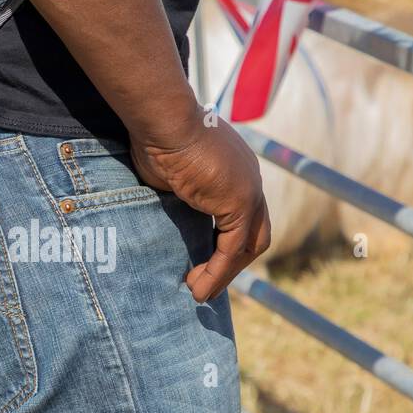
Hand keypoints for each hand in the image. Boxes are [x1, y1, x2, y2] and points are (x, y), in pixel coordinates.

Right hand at [129, 103, 270, 302]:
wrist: (164, 119)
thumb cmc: (157, 137)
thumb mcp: (169, 173)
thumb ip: (178, 195)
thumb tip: (166, 211)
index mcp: (236, 169)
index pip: (242, 214)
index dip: (224, 242)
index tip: (199, 261)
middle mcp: (249, 179)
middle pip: (255, 234)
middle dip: (232, 263)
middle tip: (204, 281)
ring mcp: (249, 191)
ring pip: (248, 247)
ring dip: (224, 274)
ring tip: (198, 292)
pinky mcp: (240, 204)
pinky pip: (232, 250)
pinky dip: (216, 273)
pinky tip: (197, 288)